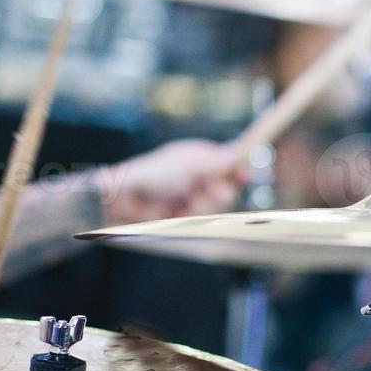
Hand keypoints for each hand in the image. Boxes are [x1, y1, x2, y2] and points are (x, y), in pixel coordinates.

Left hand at [99, 140, 248, 225]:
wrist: (125, 199)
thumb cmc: (153, 174)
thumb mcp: (188, 164)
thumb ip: (216, 161)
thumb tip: (239, 151)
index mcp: (199, 158)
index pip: (229, 163)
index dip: (238, 171)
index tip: (245, 178)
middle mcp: (198, 177)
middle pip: (227, 188)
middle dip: (217, 193)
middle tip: (203, 190)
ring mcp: (191, 197)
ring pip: (215, 206)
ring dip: (202, 206)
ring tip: (184, 203)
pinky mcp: (185, 215)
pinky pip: (202, 220)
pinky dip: (192, 217)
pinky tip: (179, 214)